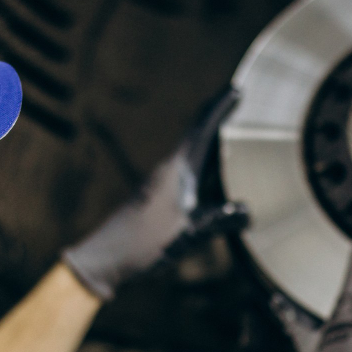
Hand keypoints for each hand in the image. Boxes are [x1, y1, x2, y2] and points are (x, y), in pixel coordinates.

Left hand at [62, 88, 247, 299]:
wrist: (103, 261)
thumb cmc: (139, 245)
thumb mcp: (185, 235)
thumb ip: (217, 222)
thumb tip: (247, 212)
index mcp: (174, 171)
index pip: (200, 130)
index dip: (218, 109)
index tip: (235, 90)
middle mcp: (167, 172)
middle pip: (198, 138)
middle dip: (219, 121)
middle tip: (240, 106)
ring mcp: (161, 185)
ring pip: (193, 157)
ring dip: (212, 145)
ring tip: (235, 137)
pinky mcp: (158, 200)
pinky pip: (188, 174)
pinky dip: (205, 167)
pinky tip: (214, 177)